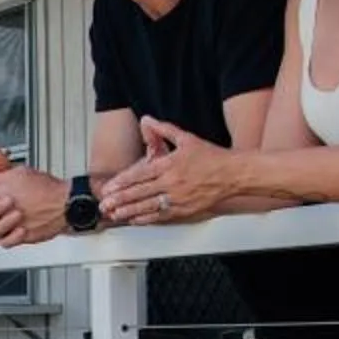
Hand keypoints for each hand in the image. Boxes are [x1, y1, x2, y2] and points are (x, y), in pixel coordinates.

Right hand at [0, 147, 69, 247]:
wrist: (62, 203)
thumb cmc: (41, 187)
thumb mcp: (20, 172)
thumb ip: (2, 164)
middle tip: (9, 201)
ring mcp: (5, 225)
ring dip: (4, 223)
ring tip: (18, 214)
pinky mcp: (15, 237)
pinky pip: (5, 242)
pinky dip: (13, 237)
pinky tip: (22, 228)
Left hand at [99, 118, 237, 224]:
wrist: (234, 174)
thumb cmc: (212, 157)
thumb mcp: (186, 138)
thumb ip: (164, 130)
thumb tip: (147, 119)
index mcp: (170, 164)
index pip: (139, 175)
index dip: (121, 183)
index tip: (108, 188)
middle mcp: (172, 182)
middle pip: (140, 193)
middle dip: (119, 200)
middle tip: (104, 205)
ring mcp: (178, 198)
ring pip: (148, 207)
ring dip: (129, 211)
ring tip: (114, 214)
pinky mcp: (185, 209)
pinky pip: (162, 216)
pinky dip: (147, 219)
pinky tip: (135, 220)